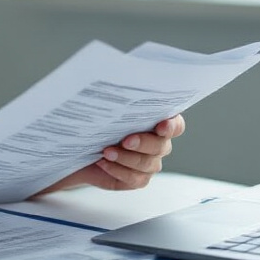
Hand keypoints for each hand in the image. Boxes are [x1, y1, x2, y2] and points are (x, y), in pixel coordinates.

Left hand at [34, 115, 183, 195]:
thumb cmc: (99, 123)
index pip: (176, 125)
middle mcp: (159, 144)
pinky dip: (118, 170)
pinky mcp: (139, 179)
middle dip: (143, 143)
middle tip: (125, 140)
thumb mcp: (107, 108)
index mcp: (158, 123)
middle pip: (161, 146)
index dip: (172, 126)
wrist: (83, 147)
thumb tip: (118, 80)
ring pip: (147, 164)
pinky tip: (103, 162)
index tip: (161, 126)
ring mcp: (150, 163)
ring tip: (106, 151)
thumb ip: (120, 100)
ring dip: (126, 158)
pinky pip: (134, 178)